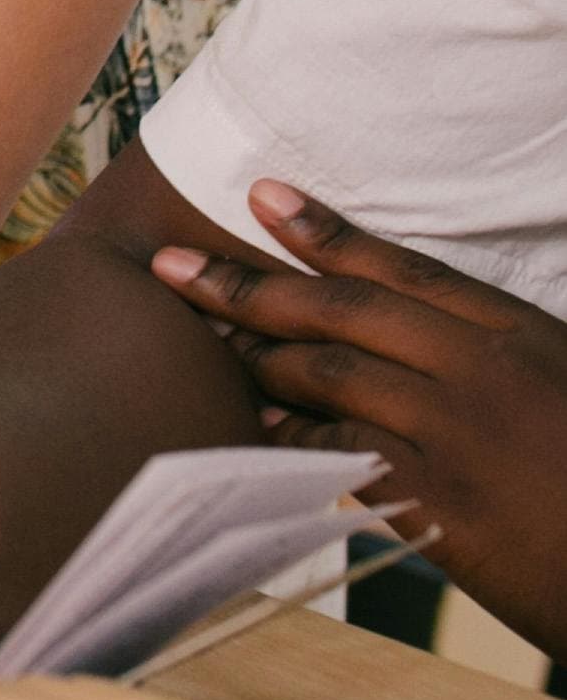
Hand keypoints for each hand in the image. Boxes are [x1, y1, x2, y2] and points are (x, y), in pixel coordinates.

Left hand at [154, 180, 566, 658]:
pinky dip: (290, 436)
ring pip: (329, 374)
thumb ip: (489, 355)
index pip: (406, 270)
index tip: (261, 196)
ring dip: (258, 356)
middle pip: (344, 311)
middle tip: (173, 266)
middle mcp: (484, 373)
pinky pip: (339, 453)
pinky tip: (252, 428)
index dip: (325, 232)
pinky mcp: (440, 503)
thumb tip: (413, 338)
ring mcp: (459, 436)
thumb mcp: (564, 382)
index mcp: (522, 336)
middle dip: (248, 284)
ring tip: (203, 339)